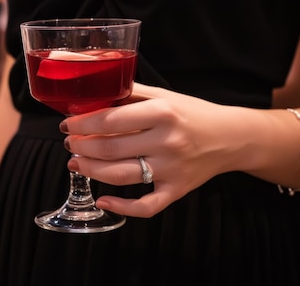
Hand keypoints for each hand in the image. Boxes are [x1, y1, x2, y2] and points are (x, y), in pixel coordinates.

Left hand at [61, 83, 241, 217]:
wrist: (231, 137)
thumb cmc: (192, 113)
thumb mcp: (163, 95)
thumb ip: (130, 93)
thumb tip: (93, 92)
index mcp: (162, 112)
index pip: (110, 120)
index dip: (82, 123)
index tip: (68, 124)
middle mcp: (167, 141)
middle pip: (110, 149)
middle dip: (82, 147)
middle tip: (70, 143)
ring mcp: (172, 169)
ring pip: (120, 176)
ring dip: (91, 170)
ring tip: (76, 163)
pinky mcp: (177, 190)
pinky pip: (146, 206)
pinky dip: (122, 207)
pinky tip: (102, 200)